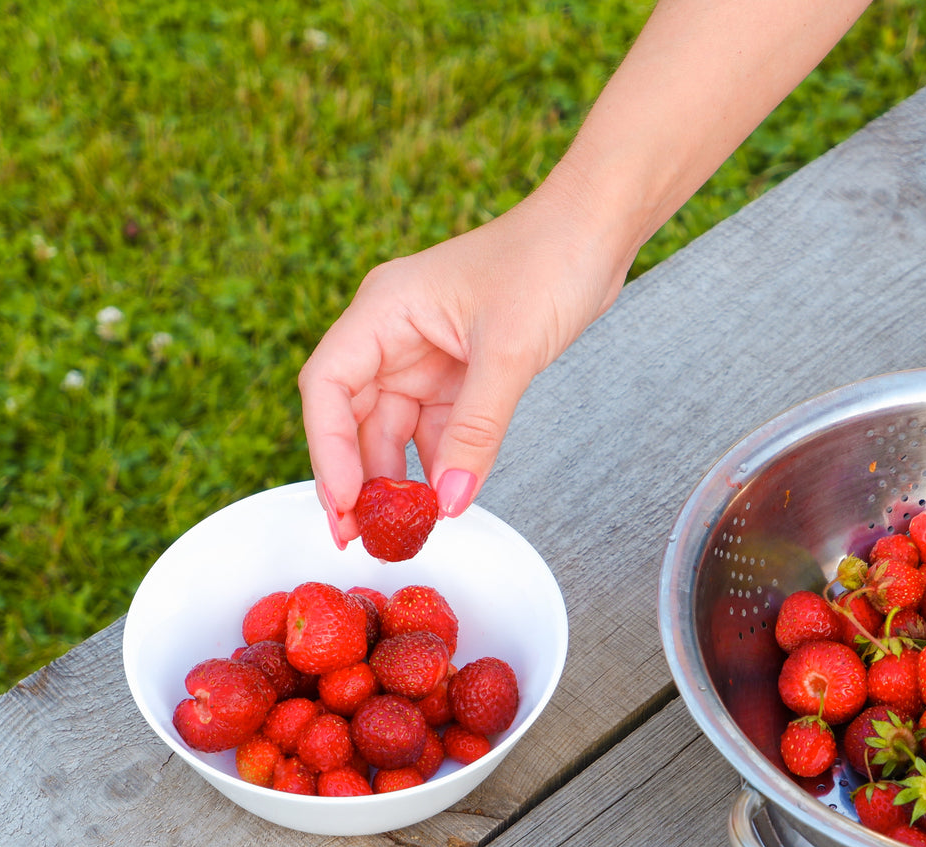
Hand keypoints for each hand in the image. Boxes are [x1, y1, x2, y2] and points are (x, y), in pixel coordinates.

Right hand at [298, 188, 627, 542]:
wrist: (598, 230)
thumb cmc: (549, 259)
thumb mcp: (509, 351)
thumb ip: (477, 430)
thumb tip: (451, 501)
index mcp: (384, 310)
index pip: (328, 387)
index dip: (327, 450)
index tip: (344, 502)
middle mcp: (394, 333)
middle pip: (354, 416)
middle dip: (356, 477)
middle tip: (361, 538)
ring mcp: (426, 352)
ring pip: (395, 428)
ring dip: (399, 476)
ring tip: (404, 530)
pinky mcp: (461, 370)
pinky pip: (438, 427)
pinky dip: (440, 463)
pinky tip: (446, 499)